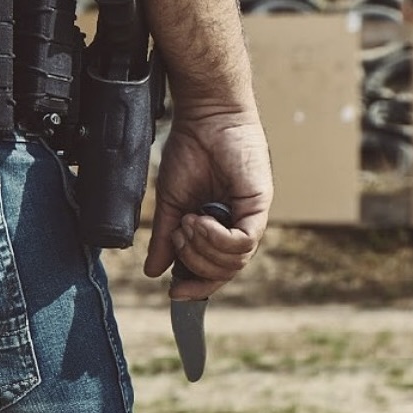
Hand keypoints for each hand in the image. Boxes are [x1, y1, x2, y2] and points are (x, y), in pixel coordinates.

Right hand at [143, 106, 272, 299]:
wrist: (204, 119)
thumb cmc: (190, 152)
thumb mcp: (171, 202)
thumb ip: (165, 238)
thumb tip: (154, 271)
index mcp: (219, 227)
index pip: (216, 270)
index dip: (198, 286)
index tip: (175, 292)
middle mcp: (238, 225)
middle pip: (225, 271)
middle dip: (194, 262)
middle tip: (179, 234)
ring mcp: (251, 216)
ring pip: (235, 261)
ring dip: (203, 248)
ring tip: (189, 222)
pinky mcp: (258, 205)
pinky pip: (243, 241)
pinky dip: (217, 238)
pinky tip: (201, 219)